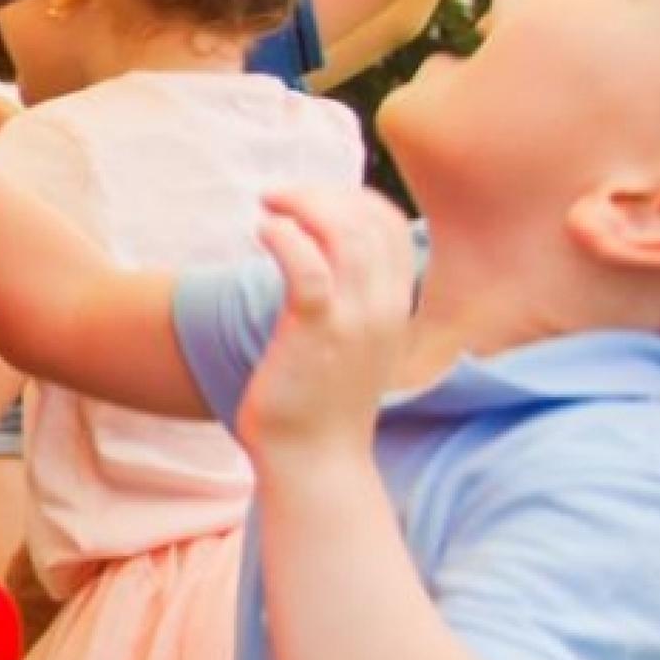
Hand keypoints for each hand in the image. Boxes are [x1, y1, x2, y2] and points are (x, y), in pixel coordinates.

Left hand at [240, 184, 418, 462]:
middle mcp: (384, 308)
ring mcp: (355, 320)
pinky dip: (285, 237)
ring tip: (268, 207)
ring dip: (302, 206)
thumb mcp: (350, 346)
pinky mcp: (318, 333)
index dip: (351, 198)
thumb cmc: (320, 405)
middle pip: (368, 220)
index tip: (311, 200)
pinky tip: (263, 232)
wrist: (315, 465)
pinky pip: (307, 267)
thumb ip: (347, 303)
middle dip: (321, 194)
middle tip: (279, 197)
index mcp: (396, 307)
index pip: (391, 226)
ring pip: (343, 234)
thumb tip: (316, 259)